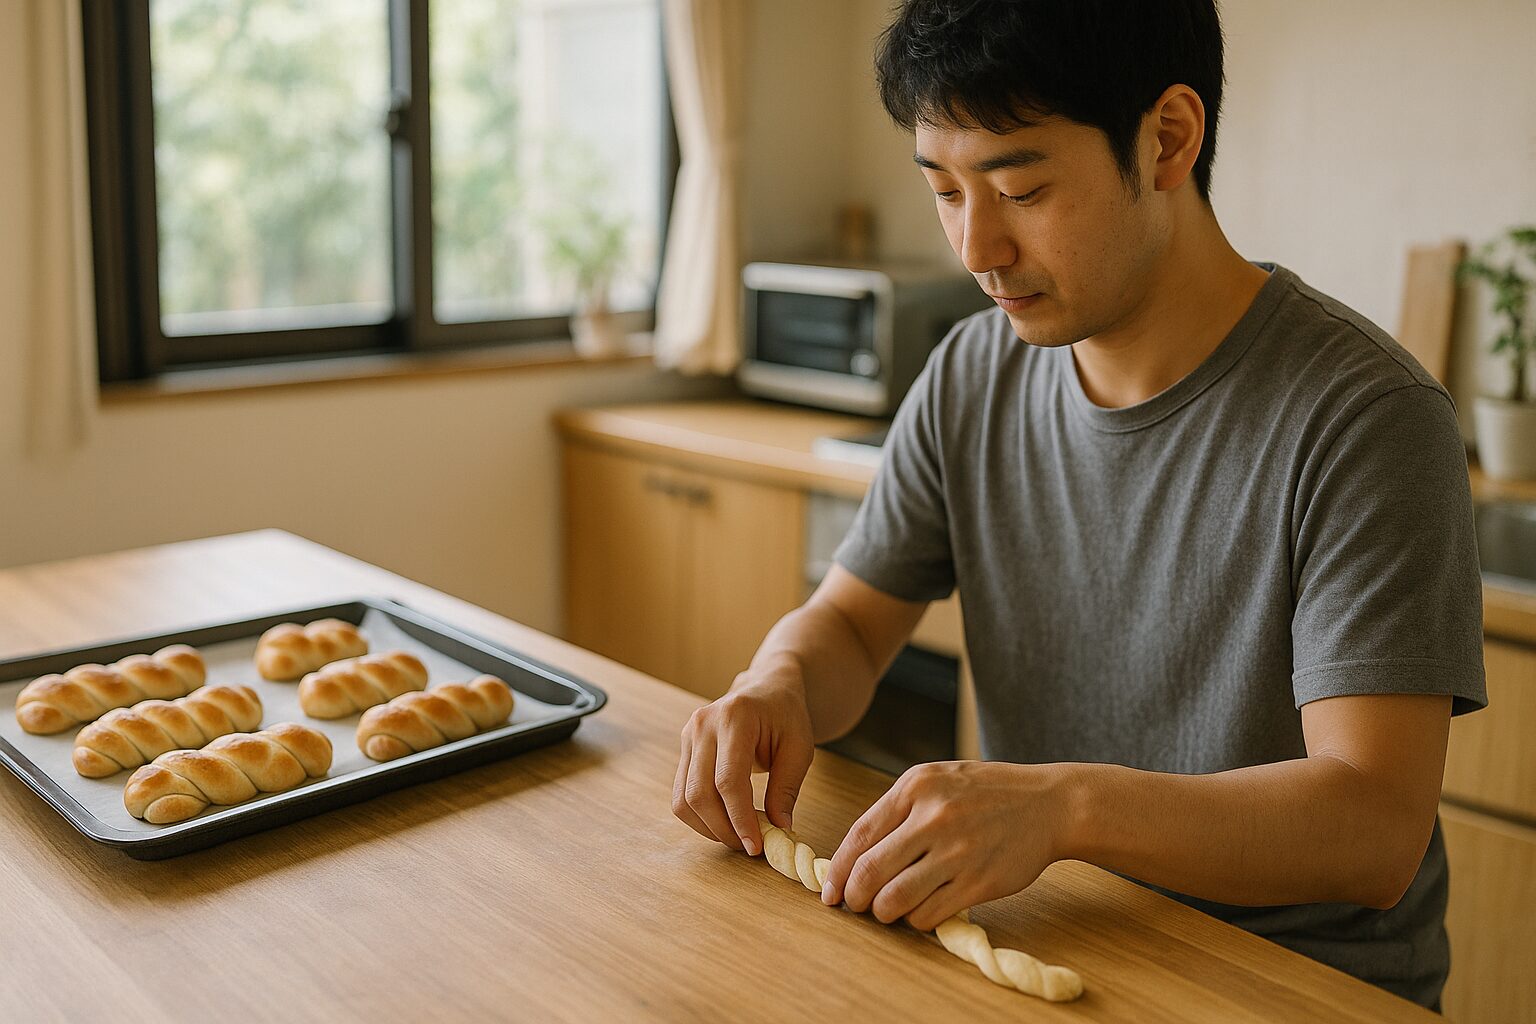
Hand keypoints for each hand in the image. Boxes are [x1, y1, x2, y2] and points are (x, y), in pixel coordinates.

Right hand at [672, 659, 814, 855]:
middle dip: (723, 829)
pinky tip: (724, 821)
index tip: (755, 845)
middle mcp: (704, 725)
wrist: (767, 688)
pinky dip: (700, 816)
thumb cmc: (786, 716)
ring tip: (737, 836)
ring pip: (683, 798)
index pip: (728, 780)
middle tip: (748, 847)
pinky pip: (681, 793)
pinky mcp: (683, 747)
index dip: (739, 818)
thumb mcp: (799, 748)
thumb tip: (778, 829)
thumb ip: (787, 788)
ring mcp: (688, 735)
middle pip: (699, 793)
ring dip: (708, 827)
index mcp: (735, 718)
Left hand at [818, 760, 1072, 931]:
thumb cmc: (986, 792)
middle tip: (855, 905)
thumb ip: (897, 809)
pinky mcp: (980, 882)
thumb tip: (854, 855)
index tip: (830, 891)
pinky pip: (929, 915)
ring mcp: (958, 851)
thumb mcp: (937, 780)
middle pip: (870, 872)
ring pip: (895, 900)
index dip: (838, 869)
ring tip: (888, 910)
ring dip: (883, 913)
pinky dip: (917, 920)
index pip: (859, 835)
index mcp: (917, 787)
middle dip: (854, 897)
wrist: (1050, 804)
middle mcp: (934, 817)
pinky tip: (923, 910)